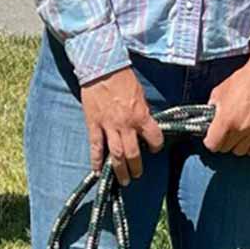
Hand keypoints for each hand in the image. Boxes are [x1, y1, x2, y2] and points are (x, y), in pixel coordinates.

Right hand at [78, 68, 167, 184]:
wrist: (101, 68)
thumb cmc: (123, 78)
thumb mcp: (140, 94)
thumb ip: (142, 112)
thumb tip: (144, 124)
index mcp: (141, 116)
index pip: (154, 138)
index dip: (156, 145)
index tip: (153, 148)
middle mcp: (126, 125)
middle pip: (133, 153)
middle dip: (136, 167)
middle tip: (136, 175)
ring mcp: (108, 126)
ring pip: (116, 154)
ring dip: (120, 170)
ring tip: (123, 180)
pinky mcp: (94, 124)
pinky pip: (96, 146)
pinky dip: (96, 160)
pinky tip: (97, 171)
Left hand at [204, 45, 249, 156]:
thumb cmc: (242, 80)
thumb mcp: (219, 92)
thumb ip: (212, 109)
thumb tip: (208, 120)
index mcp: (225, 119)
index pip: (212, 145)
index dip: (210, 141)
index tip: (211, 136)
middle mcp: (240, 128)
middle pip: (226, 149)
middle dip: (223, 141)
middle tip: (225, 131)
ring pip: (241, 151)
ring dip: (237, 144)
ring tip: (238, 133)